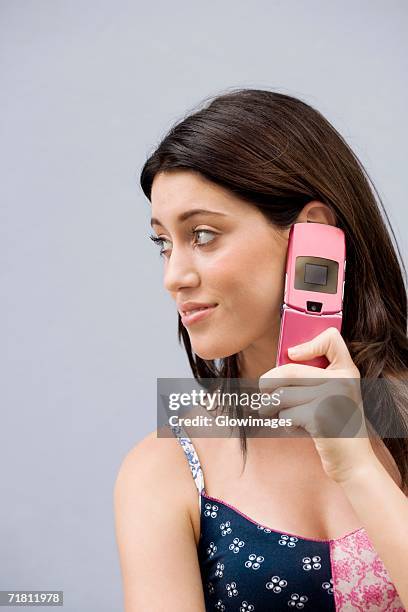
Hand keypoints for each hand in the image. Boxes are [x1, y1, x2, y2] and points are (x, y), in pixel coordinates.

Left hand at [258, 327, 377, 483]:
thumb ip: (315, 377)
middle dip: (267, 383)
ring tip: (270, 412)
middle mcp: (343, 380)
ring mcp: (332, 396)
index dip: (308, 343)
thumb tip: (278, 364)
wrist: (353, 462)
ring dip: (270, 406)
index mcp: (347, 370)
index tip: (291, 355)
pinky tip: (294, 428)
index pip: (331, 338)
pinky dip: (283, 423)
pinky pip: (286, 413)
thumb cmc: (334, 425)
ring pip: (282, 394)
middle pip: (288, 369)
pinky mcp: (320, 415)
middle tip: (262, 392)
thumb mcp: (334, 395)